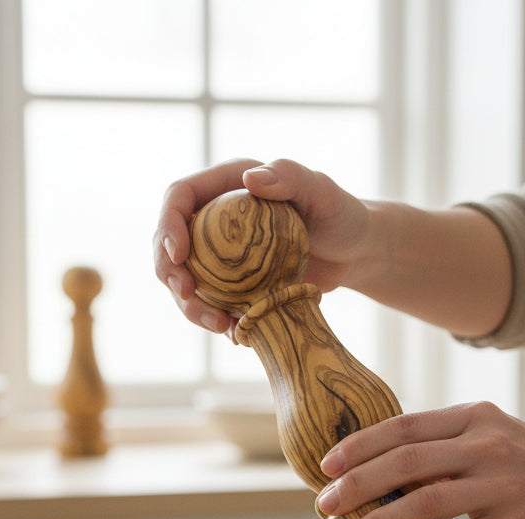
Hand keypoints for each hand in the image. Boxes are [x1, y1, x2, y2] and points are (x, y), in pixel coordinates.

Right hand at [153, 158, 373, 334]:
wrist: (356, 254)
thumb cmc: (343, 215)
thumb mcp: (322, 192)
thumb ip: (290, 177)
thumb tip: (251, 179)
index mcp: (226, 187)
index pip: (179, 199)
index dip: (167, 225)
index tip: (177, 255)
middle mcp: (216, 220)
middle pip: (170, 244)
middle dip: (169, 273)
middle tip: (187, 296)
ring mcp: (222, 256)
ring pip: (187, 282)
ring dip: (190, 307)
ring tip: (217, 324)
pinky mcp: (235, 286)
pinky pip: (213, 306)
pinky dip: (218, 322)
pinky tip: (237, 335)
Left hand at [315, 402, 524, 518]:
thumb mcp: (495, 437)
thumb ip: (446, 446)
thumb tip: (381, 472)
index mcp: (476, 418)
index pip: (404, 427)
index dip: (359, 446)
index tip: (327, 465)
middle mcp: (488, 446)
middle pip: (405, 462)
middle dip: (356, 484)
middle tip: (324, 504)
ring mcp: (503, 486)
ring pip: (424, 504)